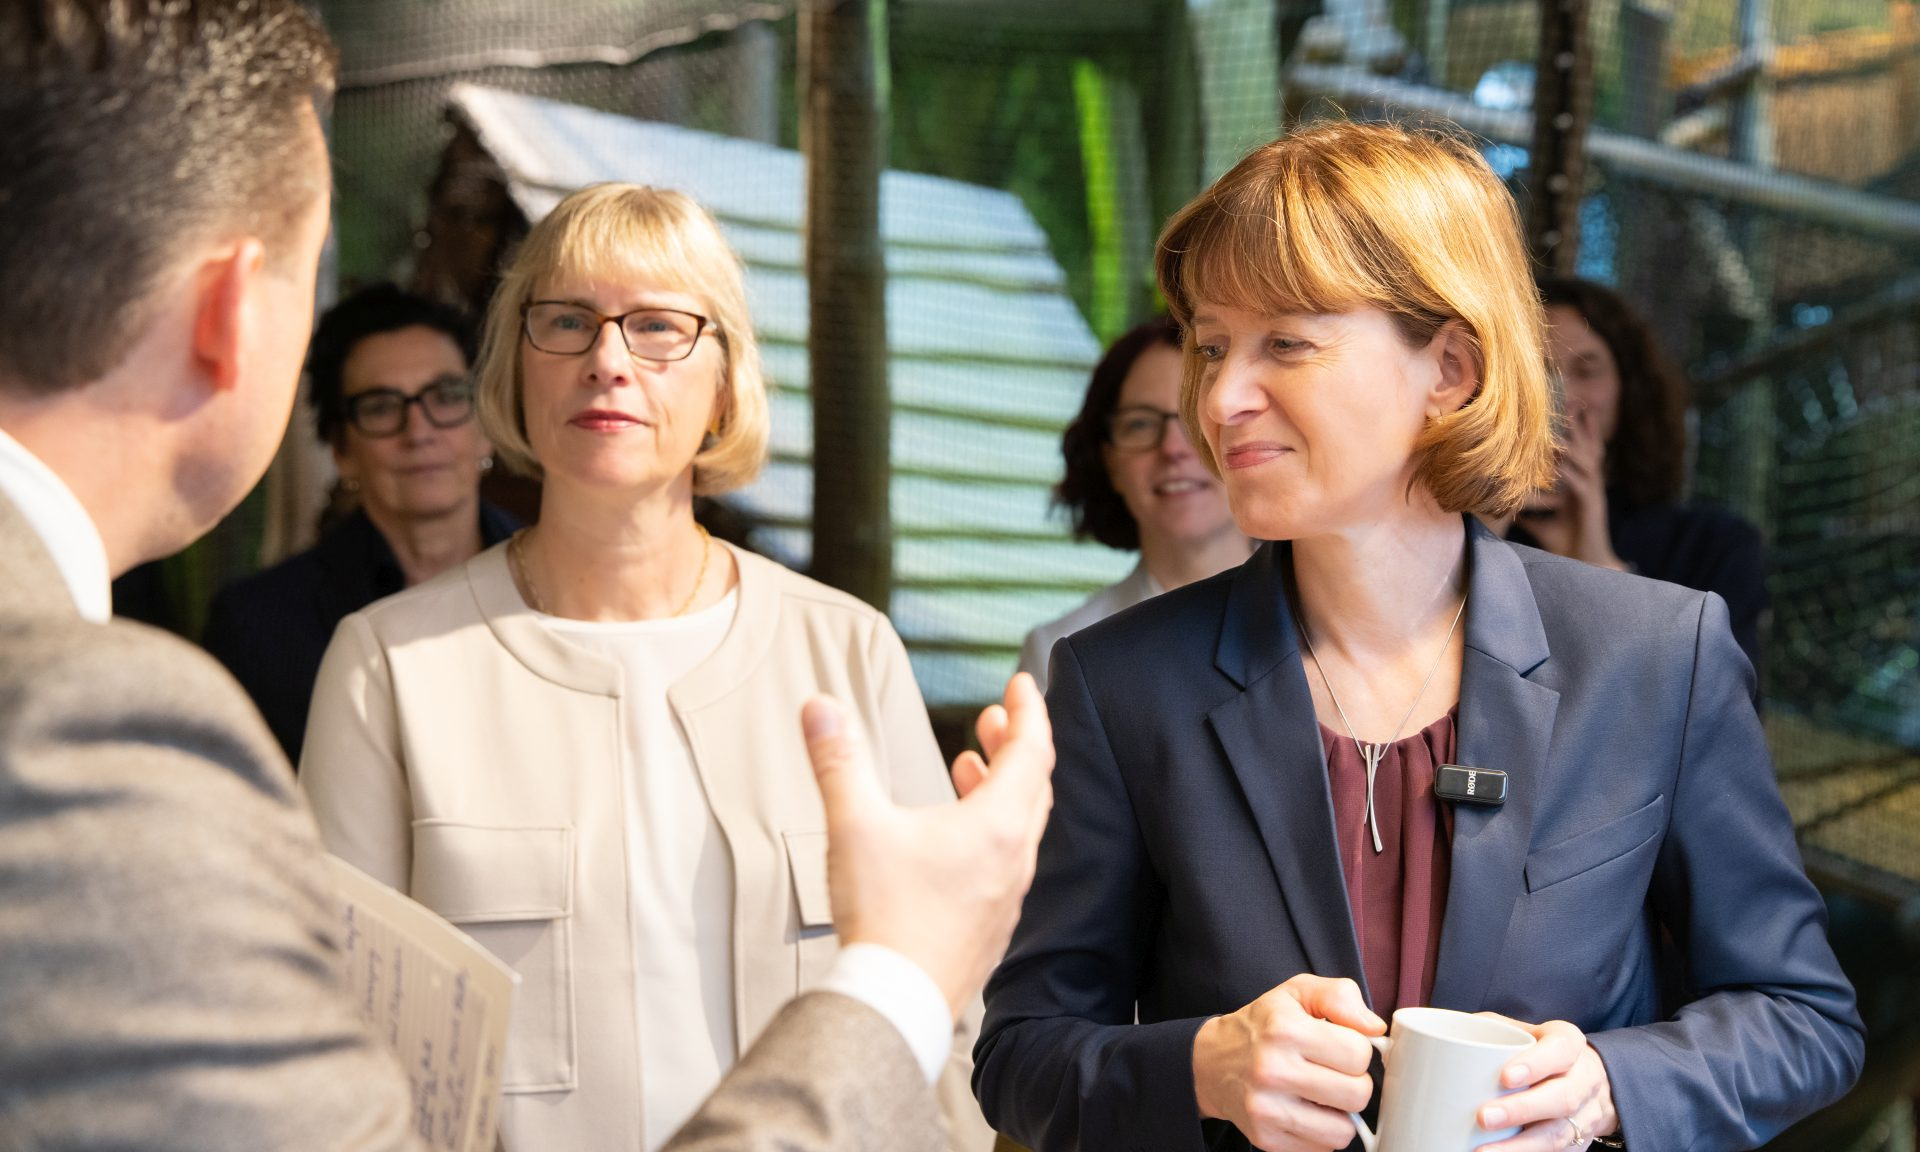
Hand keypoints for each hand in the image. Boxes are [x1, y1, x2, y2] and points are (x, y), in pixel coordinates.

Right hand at [800, 673, 1054, 1020]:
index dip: (1029, 710)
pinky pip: (1005, 862)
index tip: (1022, 684)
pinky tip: (954, 837)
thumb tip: (821, 708)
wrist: (894, 1004)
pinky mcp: (990, 924)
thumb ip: (838, 760)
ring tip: (970, 768)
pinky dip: (991, 830)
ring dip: (1001, 787)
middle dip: (1016, 743)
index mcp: (998, 826)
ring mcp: (1006, 895)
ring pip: (1020, 826)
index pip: (1033, 750)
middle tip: (994, 719)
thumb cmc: (885, 919)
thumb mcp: (855, 826)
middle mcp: (1014, 859)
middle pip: (1033, 786)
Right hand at [1192, 974, 1386, 1151]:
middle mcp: (1272, 1070)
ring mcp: (1267, 1109)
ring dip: (1340, 1114)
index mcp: (1285, 1029)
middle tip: (1335, 1073)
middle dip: (1355, 1084)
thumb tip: (1375, 1028)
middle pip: (1357, 1095)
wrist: (1211, 1063)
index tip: (1342, 1048)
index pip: (1358, 1053)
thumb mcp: (1297, 992)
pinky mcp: (1265, 1138)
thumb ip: (1340, 996)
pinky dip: (1321, 1133)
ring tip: (1321, 1095)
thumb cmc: (1263, 1026)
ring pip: (1342, 1130)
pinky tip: (1305, 1111)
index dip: (1359, 1051)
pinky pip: (1322, 1148)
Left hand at [1475, 1016, 1617, 1151]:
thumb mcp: (1517, 1031)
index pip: (1560, 1049)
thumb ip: (1485, 1029)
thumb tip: (1434, 1038)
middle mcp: (1583, 1078)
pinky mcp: (1579, 1142)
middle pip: (1562, 1097)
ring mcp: (1585, 1114)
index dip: (1536, 1064)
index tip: (1505, 1077)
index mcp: (1567, 1042)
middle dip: (1521, 1110)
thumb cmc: (1535, 1050)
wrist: (1582, 1077)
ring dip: (1521, 1146)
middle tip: (1483, 1117)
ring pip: (1559, 1134)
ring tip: (1483, 1151)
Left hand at [1519, 405, 1624, 570]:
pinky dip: (1570, 471)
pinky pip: (1580, 484)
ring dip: (1576, 440)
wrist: (1587, 567)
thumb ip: (1528, 511)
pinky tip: (1560, 460)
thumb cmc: (1567, 545)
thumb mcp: (1542, 524)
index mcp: (1580, 485)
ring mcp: (1592, 494)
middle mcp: (1589, 485)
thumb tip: (1505, 504)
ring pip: (1586, 461)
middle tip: (1574, 400)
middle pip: (1588, 448)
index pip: (1579, 452)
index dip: (1576, 431)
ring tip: (1568, 419)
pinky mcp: (1591, 507)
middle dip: (1581, 425)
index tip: (1566, 409)